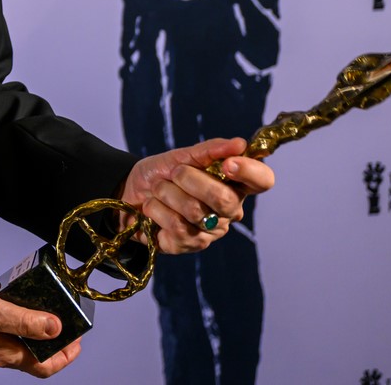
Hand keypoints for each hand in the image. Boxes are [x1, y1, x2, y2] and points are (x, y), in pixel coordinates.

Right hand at [0, 278, 79, 377]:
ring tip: (17, 289)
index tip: (76, 339)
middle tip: (52, 308)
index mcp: (8, 353)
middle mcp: (1, 352)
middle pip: (34, 348)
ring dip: (22, 310)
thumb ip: (26, 319)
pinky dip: (1, 304)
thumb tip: (56, 327)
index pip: (46, 366)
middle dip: (45, 327)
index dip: (66, 355)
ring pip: (16, 331)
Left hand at [120, 138, 275, 253]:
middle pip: (225, 199)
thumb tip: (241, 144)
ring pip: (196, 212)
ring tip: (159, 190)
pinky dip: (157, 210)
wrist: (128, 192)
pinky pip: (177, 227)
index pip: (262, 180)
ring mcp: (210, 230)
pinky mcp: (188, 245)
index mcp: (234, 184)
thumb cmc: (161, 173)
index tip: (228, 164)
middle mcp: (229, 211)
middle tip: (174, 173)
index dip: (250, 172)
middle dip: (190, 180)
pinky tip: (152, 207)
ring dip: (167, 193)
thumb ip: (211, 150)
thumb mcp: (182, 156)